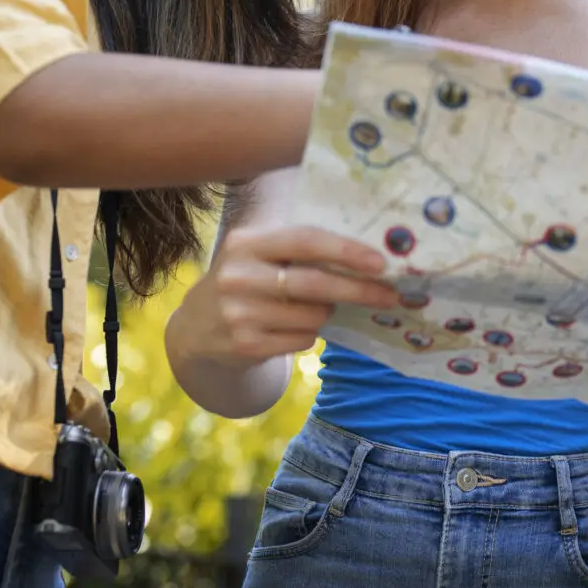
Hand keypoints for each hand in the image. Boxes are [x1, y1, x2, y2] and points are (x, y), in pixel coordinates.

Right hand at [174, 220, 394, 363]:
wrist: (196, 326)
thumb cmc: (246, 280)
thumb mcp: (258, 254)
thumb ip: (299, 247)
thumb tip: (368, 253)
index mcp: (246, 243)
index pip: (305, 241)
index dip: (346, 250)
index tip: (381, 262)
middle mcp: (238, 276)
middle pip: (315, 283)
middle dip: (359, 289)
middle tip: (390, 294)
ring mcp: (239, 314)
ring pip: (314, 315)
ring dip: (328, 313)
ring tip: (317, 307)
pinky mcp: (245, 346)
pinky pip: (303, 339)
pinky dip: (310, 333)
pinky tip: (294, 326)